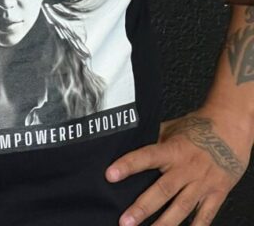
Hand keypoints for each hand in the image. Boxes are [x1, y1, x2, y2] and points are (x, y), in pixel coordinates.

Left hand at [105, 107, 249, 225]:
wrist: (231, 128)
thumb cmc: (200, 126)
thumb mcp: (173, 127)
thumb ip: (154, 138)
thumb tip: (130, 141)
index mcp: (173, 149)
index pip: (146, 157)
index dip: (128, 165)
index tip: (110, 175)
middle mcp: (186, 168)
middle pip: (162, 190)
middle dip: (142, 207)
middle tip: (125, 221)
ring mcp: (202, 183)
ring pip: (181, 208)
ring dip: (163, 224)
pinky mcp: (216, 194)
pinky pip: (205, 216)